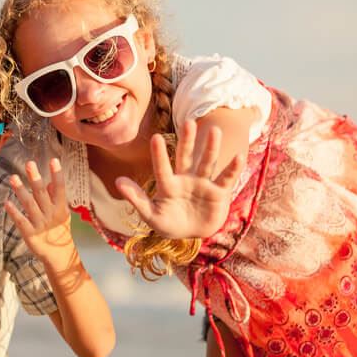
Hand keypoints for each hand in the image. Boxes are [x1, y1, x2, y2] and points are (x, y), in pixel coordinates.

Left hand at [6, 159, 75, 266]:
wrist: (59, 256)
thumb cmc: (59, 231)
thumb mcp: (62, 213)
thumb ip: (55, 198)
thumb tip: (50, 182)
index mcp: (60, 208)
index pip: (60, 189)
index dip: (57, 175)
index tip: (54, 161)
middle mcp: (50, 214)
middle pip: (42, 194)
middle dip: (35, 178)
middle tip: (29, 164)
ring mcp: (40, 224)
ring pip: (29, 205)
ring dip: (21, 191)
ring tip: (13, 178)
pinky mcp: (30, 234)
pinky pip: (20, 221)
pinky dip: (13, 212)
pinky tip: (6, 202)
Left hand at [115, 119, 244, 239]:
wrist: (191, 234)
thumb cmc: (168, 223)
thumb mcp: (150, 215)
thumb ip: (136, 198)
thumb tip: (117, 180)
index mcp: (168, 184)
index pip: (162, 168)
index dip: (159, 154)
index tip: (156, 137)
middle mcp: (185, 179)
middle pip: (186, 157)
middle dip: (188, 141)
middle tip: (188, 122)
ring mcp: (203, 184)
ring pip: (207, 163)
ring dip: (210, 148)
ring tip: (214, 130)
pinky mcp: (219, 193)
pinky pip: (226, 179)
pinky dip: (233, 168)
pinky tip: (239, 156)